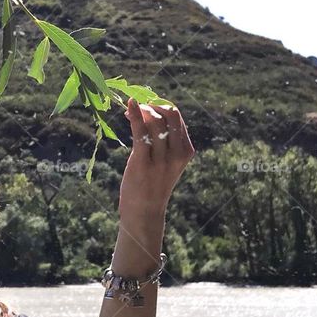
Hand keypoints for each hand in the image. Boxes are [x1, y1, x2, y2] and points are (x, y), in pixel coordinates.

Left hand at [119, 97, 195, 220]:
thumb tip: (147, 111)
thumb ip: (163, 140)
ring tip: (130, 112)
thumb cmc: (152, 184)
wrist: (144, 212)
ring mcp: (161, 159)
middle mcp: (177, 154)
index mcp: (186, 151)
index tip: (147, 107)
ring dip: (141, 110)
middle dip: (154, 105)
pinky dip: (135, 115)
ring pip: (155, 122)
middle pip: (170, 116)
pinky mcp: (143, 163)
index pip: (177, 119)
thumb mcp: (165, 162)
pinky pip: (140, 132)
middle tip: (140, 107)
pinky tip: (129, 106)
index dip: (161, 107)